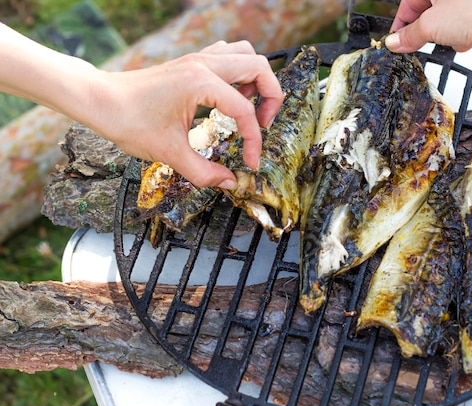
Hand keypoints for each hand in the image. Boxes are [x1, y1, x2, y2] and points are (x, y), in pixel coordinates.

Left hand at [89, 40, 283, 187]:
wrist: (99, 100)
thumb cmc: (127, 120)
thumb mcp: (169, 153)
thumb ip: (204, 172)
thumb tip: (229, 183)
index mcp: (201, 83)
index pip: (244, 111)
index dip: (254, 141)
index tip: (250, 162)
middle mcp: (203, 64)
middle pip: (259, 67)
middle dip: (271, 98)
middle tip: (262, 125)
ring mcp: (197, 59)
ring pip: (246, 55)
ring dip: (256, 80)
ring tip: (248, 108)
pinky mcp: (190, 63)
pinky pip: (227, 55)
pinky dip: (238, 73)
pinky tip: (229, 97)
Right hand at [386, 0, 471, 52]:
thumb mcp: (431, 25)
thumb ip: (410, 35)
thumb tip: (396, 42)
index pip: (408, 5)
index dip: (400, 26)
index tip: (395, 43)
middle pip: (426, 13)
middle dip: (424, 31)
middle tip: (419, 45)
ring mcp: (468, 2)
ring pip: (446, 22)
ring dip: (445, 35)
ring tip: (452, 38)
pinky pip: (463, 27)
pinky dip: (463, 36)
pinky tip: (469, 40)